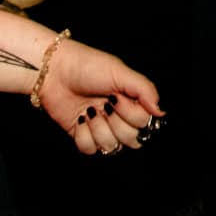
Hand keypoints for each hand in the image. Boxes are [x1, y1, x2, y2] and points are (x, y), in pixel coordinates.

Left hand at [39, 35, 163, 155]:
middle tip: (104, 103)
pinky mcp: (82, 135)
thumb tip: (161, 112)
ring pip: (111, 146)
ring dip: (99, 128)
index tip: (116, 97)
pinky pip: (90, 149)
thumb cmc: (87, 65)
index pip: (144, 124)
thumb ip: (144, 90)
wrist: (54, 71)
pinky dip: (84, 135)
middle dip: (116, 123)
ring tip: (89, 110)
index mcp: (131, 101)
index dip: (131, 114)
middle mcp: (118, 117)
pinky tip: (80, 119)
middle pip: (132, 140)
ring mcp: (100, 127)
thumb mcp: (120, 72)